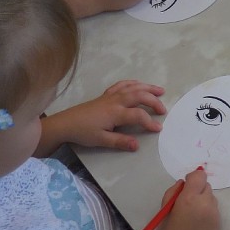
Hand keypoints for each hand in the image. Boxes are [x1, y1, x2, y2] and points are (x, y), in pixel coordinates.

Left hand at [41, 80, 165, 152]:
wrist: (66, 123)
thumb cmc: (83, 132)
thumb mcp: (101, 140)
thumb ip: (120, 142)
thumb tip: (137, 145)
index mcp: (115, 113)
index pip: (138, 115)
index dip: (150, 122)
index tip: (158, 129)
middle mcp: (116, 101)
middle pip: (139, 96)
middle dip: (153, 101)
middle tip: (163, 110)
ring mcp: (111, 96)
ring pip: (133, 87)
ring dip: (148, 88)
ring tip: (160, 91)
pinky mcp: (106, 95)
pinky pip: (122, 85)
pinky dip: (133, 83)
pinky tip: (139, 85)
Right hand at [153, 167, 220, 229]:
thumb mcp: (164, 208)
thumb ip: (174, 191)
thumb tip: (185, 183)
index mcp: (189, 198)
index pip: (199, 175)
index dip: (193, 178)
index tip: (186, 186)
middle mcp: (205, 204)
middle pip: (206, 186)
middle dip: (197, 191)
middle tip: (187, 203)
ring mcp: (214, 215)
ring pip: (211, 198)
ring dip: (203, 201)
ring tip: (192, 216)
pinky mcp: (219, 224)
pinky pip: (214, 210)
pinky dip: (207, 212)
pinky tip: (198, 224)